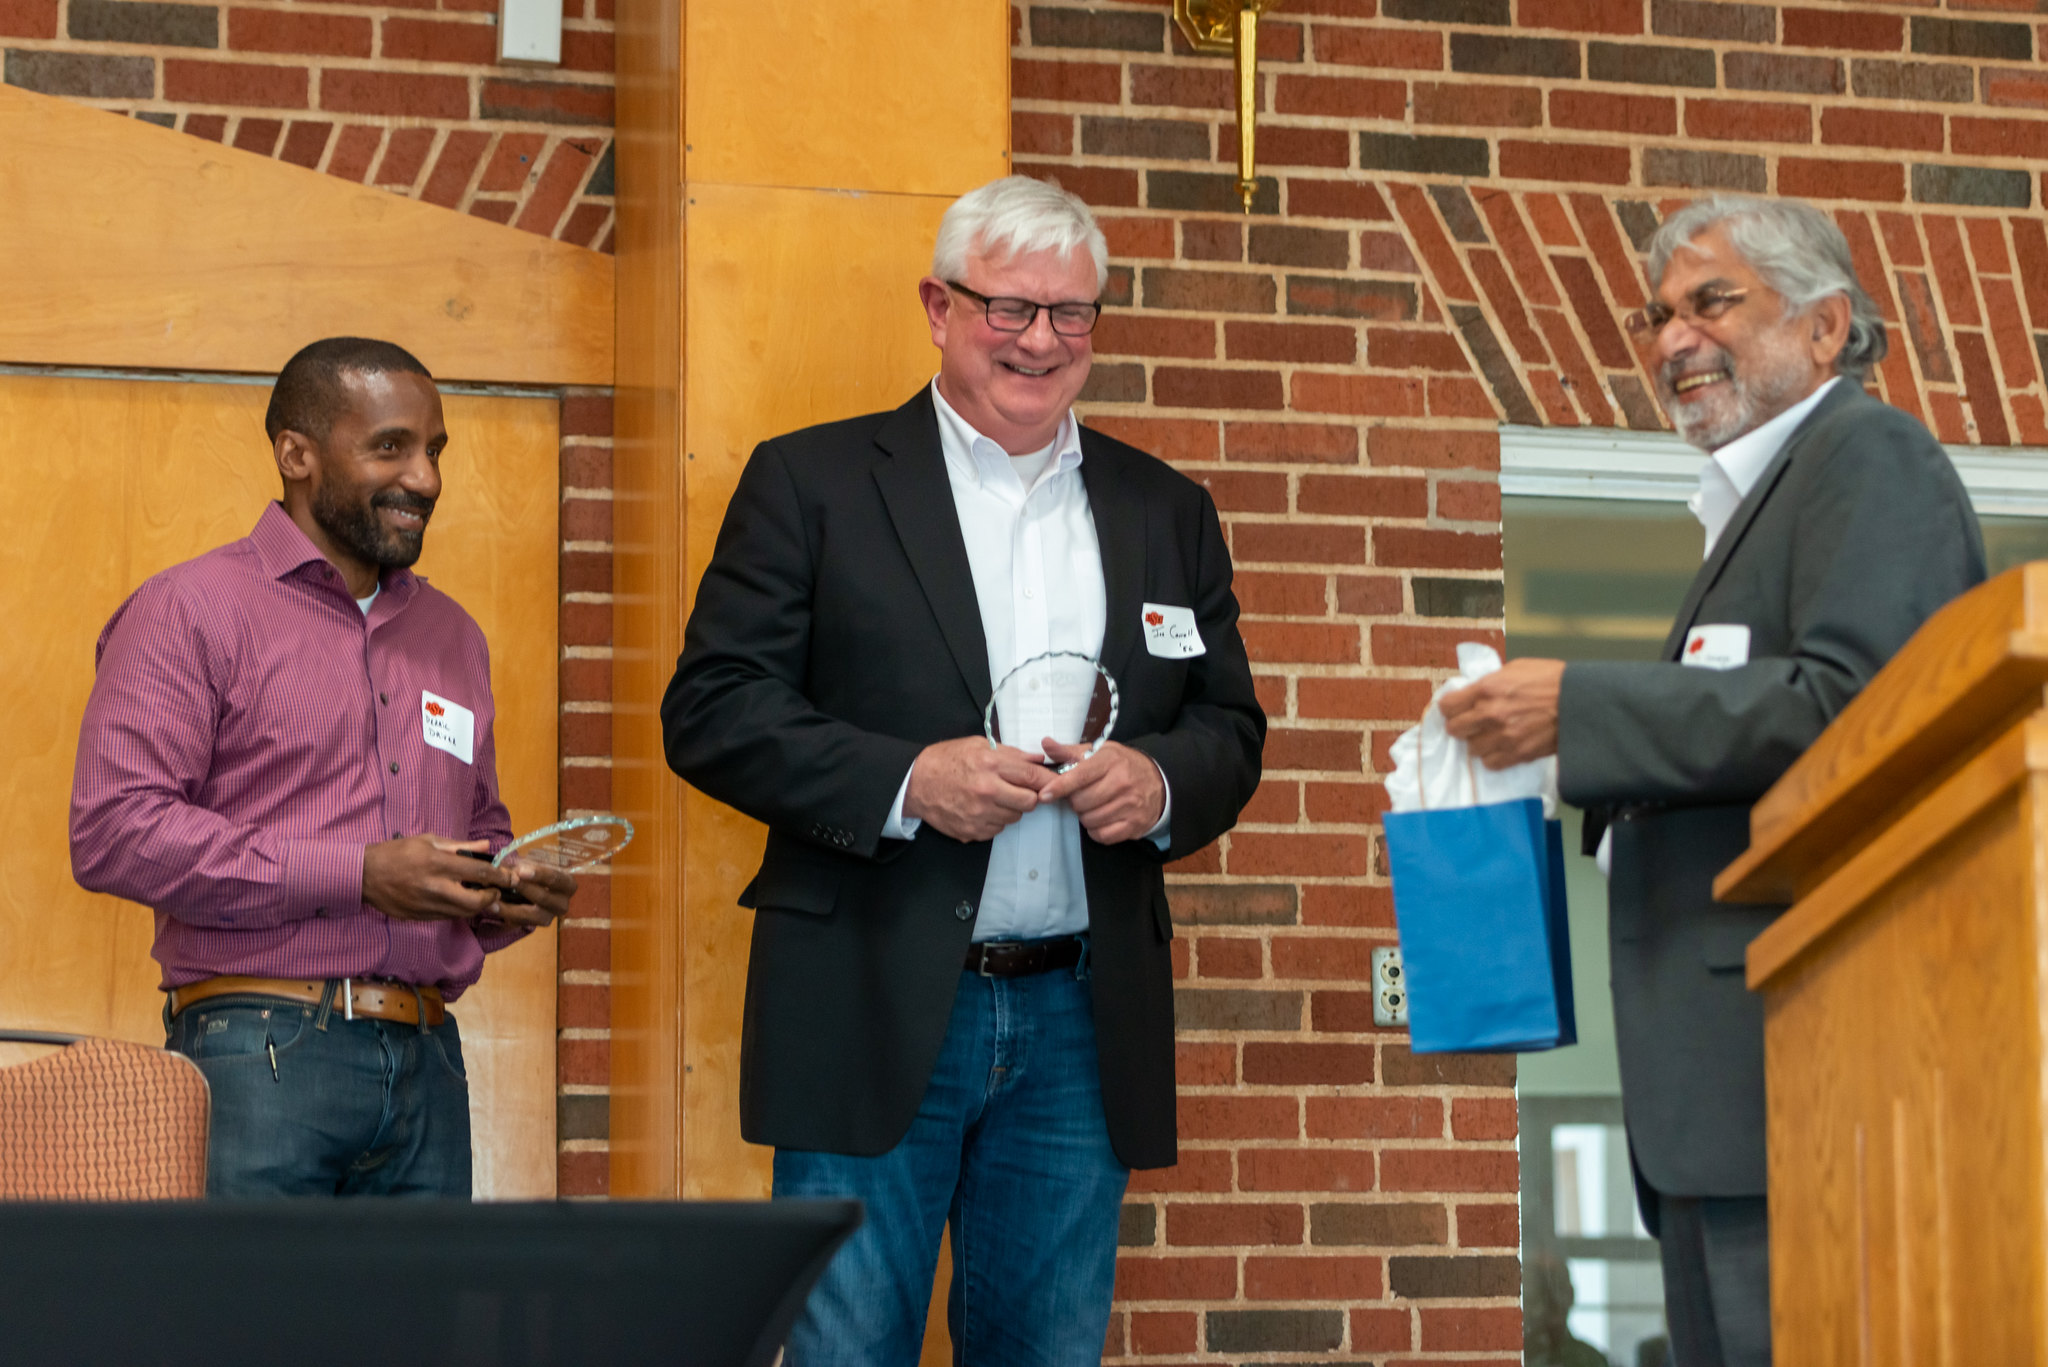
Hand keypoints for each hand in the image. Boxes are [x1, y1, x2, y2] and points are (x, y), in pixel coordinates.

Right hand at [363, 835, 519, 925]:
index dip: (500, 877)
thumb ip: (459, 846)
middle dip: (492, 898)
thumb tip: (486, 847)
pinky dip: (458, 910)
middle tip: (495, 891)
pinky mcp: (420, 917)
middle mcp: (435, 888)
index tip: (512, 877)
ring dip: (476, 906)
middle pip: (475, 902)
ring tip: (480, 895)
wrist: (364, 876)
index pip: (479, 873)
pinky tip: (459, 901)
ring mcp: (427, 906)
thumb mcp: (428, 841)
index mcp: (437, 864)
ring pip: (463, 913)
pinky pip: (447, 917)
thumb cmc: (397, 852)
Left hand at [501, 855, 577, 925]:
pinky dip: (505, 915)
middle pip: (545, 898)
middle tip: (509, 882)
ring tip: (494, 900)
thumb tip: (504, 865)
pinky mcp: (533, 925)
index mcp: (567, 884)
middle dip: (525, 889)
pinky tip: (491, 907)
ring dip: (512, 908)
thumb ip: (522, 864)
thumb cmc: (534, 870)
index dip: (540, 874)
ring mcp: (549, 917)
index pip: (557, 879)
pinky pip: (520, 923)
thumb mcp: (532, 863)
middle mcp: (562, 903)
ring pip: (533, 916)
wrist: (531, 884)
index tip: (521, 871)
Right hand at [903, 736, 1054, 842]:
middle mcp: (986, 791)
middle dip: (1029, 796)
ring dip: (1011, 809)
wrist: (916, 782)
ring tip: (994, 797)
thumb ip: (1011, 754)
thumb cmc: (947, 760)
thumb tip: (1039, 760)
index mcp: (990, 765)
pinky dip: (995, 820)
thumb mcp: (978, 746)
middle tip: (1019, 790)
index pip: (1031, 776)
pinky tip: (982, 808)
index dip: (1048, 780)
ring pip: (1014, 818)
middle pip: (1029, 802)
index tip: (1056, 783)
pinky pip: (997, 829)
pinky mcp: (971, 831)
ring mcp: (978, 814)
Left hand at [1038, 740, 1165, 843]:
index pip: (1080, 775)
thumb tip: (1045, 744)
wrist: (1159, 781)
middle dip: (1074, 801)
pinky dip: (1096, 831)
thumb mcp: (1100, 752)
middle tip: (1080, 796)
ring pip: (1090, 819)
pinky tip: (1100, 820)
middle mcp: (1122, 782)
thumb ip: (1071, 751)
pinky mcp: (1135, 824)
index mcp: (1110, 761)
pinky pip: (1103, 835)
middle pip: (1082, 801)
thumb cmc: (1123, 765)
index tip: (1045, 794)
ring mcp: (1130, 805)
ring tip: (1092, 807)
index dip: (1060, 786)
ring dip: (1085, 816)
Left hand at [1437, 658, 1565, 768]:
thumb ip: (1490, 681)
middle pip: (1454, 730)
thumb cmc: (1551, 680)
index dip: (1450, 708)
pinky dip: (1494, 757)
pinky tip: (1503, 747)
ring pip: (1472, 749)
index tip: (1455, 709)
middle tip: (1471, 723)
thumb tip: (1473, 691)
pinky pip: (1491, 763)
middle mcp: (1490, 714)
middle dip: (1460, 726)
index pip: (1447, 706)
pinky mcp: (1517, 754)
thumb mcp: (1515, 669)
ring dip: (1479, 743)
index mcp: (1487, 688)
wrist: (1580, 701)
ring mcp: (1503, 737)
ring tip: (1491, 735)